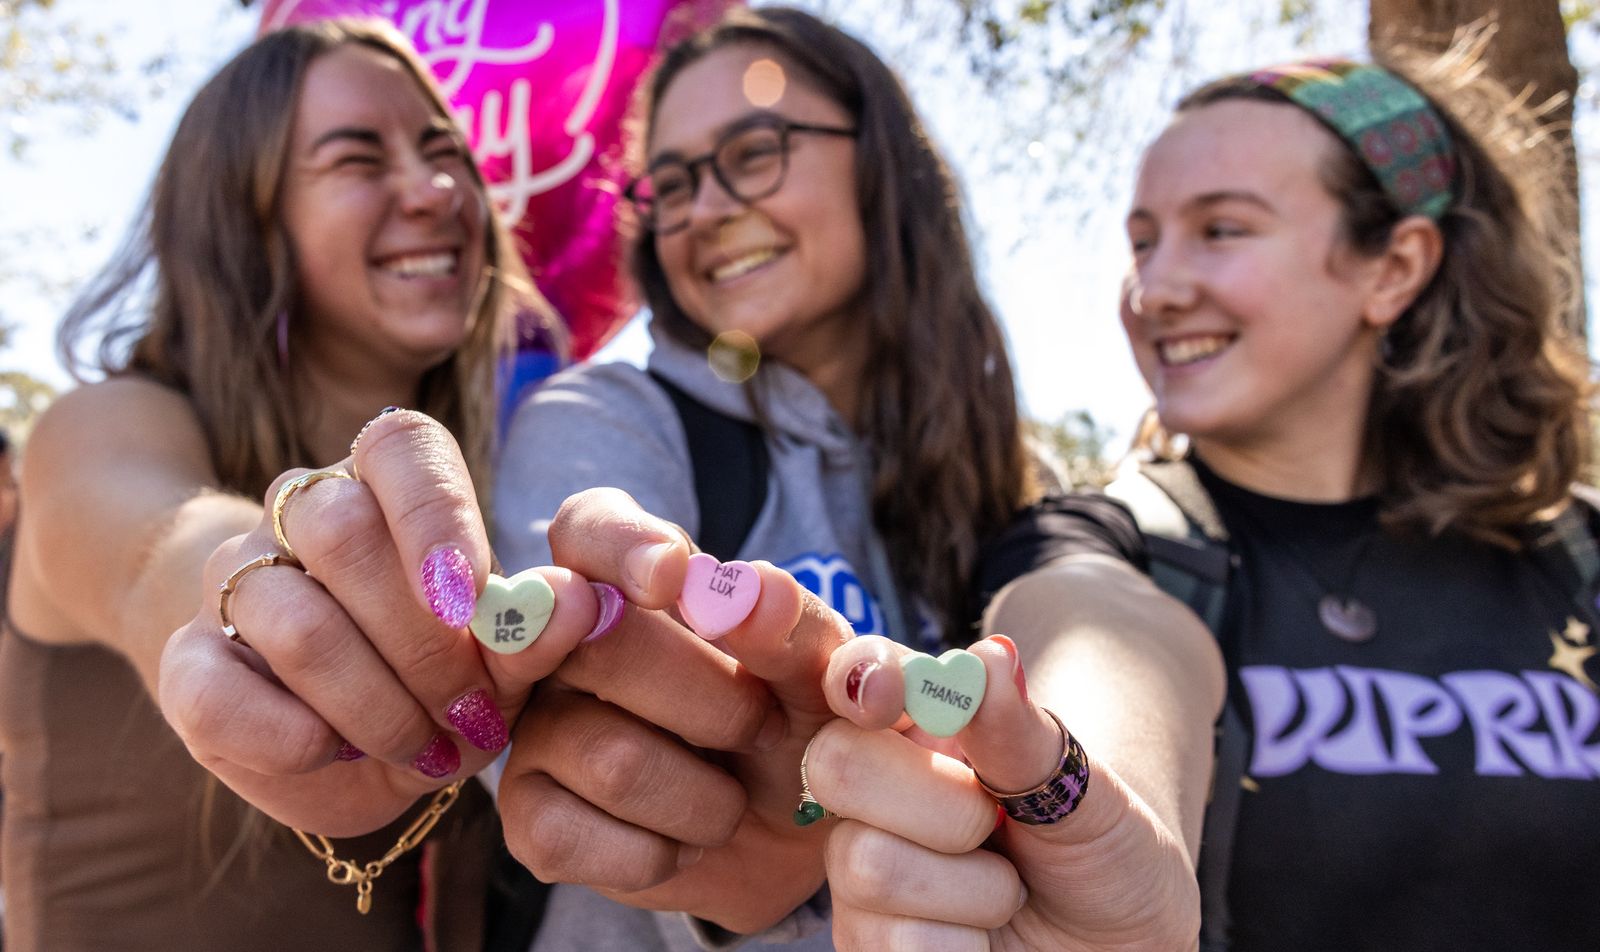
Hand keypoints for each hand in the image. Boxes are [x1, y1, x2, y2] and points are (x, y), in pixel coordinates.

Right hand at [159, 410, 606, 833]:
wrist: (339, 734)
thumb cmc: (440, 674)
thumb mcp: (501, 659)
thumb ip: (535, 632)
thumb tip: (579, 603)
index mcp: (387, 482)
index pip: (398, 448)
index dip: (434, 515)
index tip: (470, 600)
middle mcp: (303, 512)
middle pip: (342, 532)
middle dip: (423, 643)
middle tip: (473, 715)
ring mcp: (238, 581)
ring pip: (296, 621)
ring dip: (376, 704)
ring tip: (428, 749)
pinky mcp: (188, 662)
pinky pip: (218, 690)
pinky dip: (290, 735)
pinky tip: (335, 754)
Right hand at [497, 488, 854, 933]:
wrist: (801, 837)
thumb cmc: (803, 725)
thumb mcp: (824, 673)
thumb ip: (799, 627)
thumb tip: (755, 593)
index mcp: (633, 576)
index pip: (589, 527)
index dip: (621, 547)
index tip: (672, 578)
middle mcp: (565, 640)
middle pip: (600, 646)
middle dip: (714, 705)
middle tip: (764, 730)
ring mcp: (538, 726)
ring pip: (611, 760)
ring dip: (705, 800)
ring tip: (729, 799)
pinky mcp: (527, 816)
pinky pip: (569, 835)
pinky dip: (657, 853)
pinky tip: (681, 841)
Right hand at [810, 635, 1201, 951]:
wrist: (1118, 942)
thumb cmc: (1098, 848)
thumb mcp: (1080, 788)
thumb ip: (1022, 732)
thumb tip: (989, 656)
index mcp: (915, 722)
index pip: (857, 673)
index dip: (861, 677)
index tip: (887, 699)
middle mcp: (870, 788)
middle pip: (839, 765)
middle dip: (944, 806)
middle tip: (997, 825)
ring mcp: (857, 866)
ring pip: (870, 866)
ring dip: (975, 892)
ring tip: (1006, 892)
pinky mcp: (863, 942)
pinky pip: (892, 946)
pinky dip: (962, 947)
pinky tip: (981, 938)